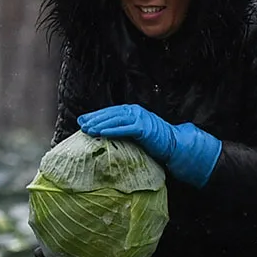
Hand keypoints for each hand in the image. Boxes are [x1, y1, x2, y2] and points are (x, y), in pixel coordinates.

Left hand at [78, 104, 222, 186]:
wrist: (175, 145)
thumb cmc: (155, 143)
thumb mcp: (136, 134)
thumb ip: (124, 131)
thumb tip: (105, 136)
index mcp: (133, 111)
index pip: (111, 112)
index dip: (96, 115)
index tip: (82, 120)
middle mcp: (136, 111)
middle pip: (111, 113)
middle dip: (95, 118)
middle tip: (82, 124)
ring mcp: (141, 118)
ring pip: (116, 119)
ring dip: (101, 124)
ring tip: (88, 129)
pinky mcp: (144, 128)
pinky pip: (125, 128)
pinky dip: (113, 130)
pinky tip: (102, 133)